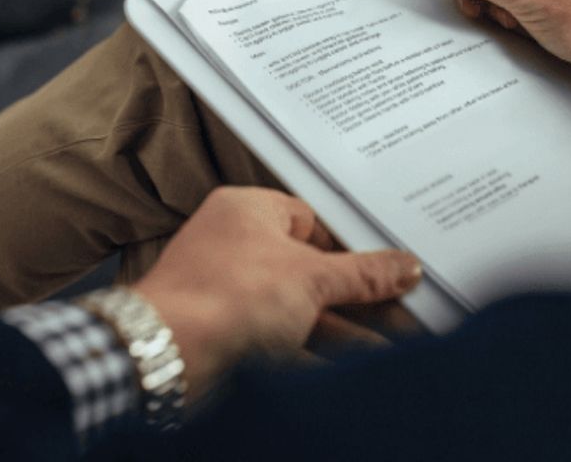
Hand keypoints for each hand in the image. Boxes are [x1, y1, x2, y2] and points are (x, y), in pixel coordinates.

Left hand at [132, 187, 421, 398]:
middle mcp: (236, 242)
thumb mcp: (310, 279)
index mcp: (249, 210)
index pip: (312, 220)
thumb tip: (403, 266)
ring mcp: (229, 287)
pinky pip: (282, 332)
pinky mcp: (226, 329)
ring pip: (298, 304)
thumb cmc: (224, 295)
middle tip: (396, 307)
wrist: (168, 354)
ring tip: (389, 342)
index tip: (385, 266)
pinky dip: (315, 345)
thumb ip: (362, 275)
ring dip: (341, 324)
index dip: (350, 245)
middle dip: (353, 294)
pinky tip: (351, 360)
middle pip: (309, 266)